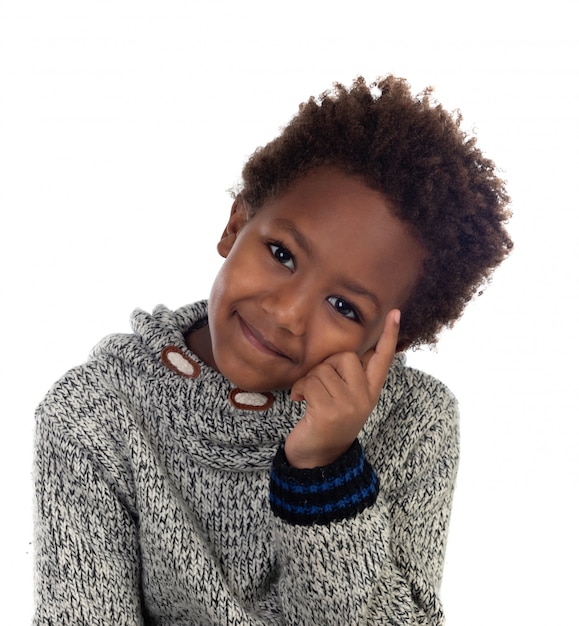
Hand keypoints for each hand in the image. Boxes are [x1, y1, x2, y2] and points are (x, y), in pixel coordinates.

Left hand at [284, 309, 399, 468]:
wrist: (317, 459)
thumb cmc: (326, 422)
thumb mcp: (344, 399)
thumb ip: (348, 376)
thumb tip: (345, 353)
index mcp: (370, 392)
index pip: (382, 359)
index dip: (389, 336)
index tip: (396, 312)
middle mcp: (364, 397)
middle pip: (344, 357)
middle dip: (324, 366)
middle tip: (318, 385)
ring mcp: (348, 405)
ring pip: (323, 370)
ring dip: (308, 380)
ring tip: (306, 396)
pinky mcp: (329, 412)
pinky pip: (310, 383)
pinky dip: (299, 389)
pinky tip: (299, 401)